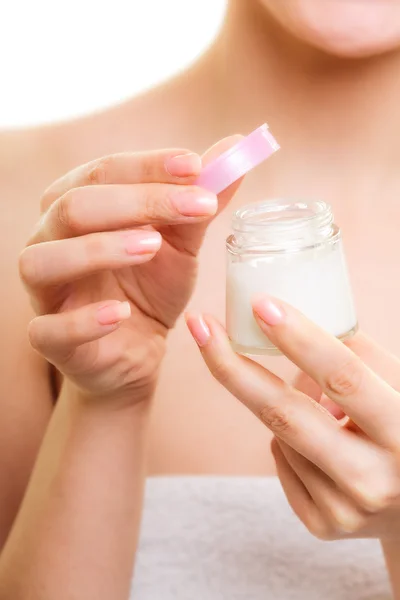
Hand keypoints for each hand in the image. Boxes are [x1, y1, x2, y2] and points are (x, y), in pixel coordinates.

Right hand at [19, 139, 240, 403]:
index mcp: (76, 206)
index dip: (147, 165)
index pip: (102, 172)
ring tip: (152, 247)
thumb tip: (236, 147)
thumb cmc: (150, 288)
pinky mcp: (49, 339)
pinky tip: (122, 313)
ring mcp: (43, 292)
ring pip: (44, 260)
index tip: (196, 166)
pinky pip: (49, 329)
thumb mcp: (181, 243)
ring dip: (99, 249)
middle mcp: (49, 240)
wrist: (135, 349)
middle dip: (135, 202)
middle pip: (72, 207)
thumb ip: (199, 200)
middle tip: (193, 206)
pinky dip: (84, 320)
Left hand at [186, 298, 399, 540]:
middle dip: (234, 367)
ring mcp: (346, 510)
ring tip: (326, 409)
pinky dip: (288, 438)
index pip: (344, 378)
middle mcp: (374, 480)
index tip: (261, 304)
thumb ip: (358, 354)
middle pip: (286, 415)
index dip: (300, 338)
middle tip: (202, 326)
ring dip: (284, 405)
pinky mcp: (323, 525)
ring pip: (280, 434)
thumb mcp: (399, 386)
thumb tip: (293, 315)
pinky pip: (281, 460)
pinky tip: (322, 443)